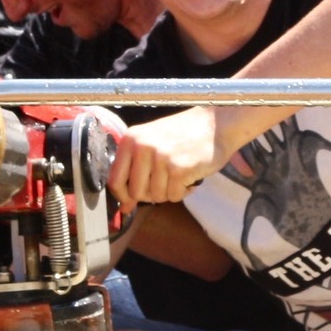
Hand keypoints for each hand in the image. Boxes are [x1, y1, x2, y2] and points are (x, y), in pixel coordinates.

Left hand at [104, 107, 221, 208]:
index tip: (131, 201)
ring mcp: (160, 157)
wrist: (215, 123)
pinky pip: (174, 196)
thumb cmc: (184, 135)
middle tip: (165, 181)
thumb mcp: (152, 144)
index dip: (123, 196)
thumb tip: (124, 207)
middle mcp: (142, 147)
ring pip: (157, 197)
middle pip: (136, 193)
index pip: (115, 180)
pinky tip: (189, 175)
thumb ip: (135, 172)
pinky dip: (184, 191)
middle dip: (151, 194)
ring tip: (180, 173)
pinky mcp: (179, 168)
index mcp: (131, 140)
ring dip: (170, 191)